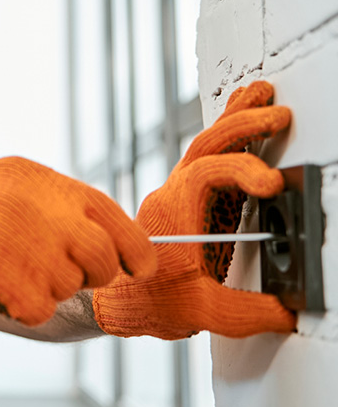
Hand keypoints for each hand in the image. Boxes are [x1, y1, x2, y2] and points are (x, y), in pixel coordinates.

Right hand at [0, 156, 155, 326]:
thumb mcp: (8, 192)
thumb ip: (58, 210)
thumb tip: (116, 246)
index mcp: (37, 180)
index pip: (110, 213)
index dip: (133, 247)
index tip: (139, 266)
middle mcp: (35, 207)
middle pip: (101, 256)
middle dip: (95, 273)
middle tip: (67, 273)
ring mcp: (22, 245)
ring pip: (71, 285)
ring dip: (48, 288)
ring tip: (6, 268)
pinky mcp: (7, 283)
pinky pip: (41, 308)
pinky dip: (23, 306)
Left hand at [93, 81, 296, 339]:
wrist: (119, 299)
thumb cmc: (149, 301)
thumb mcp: (199, 312)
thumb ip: (245, 311)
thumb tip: (288, 309)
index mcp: (173, 214)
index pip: (206, 175)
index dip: (240, 170)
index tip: (272, 183)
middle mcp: (174, 195)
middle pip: (204, 146)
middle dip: (241, 126)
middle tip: (278, 114)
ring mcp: (182, 195)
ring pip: (204, 146)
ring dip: (234, 120)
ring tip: (261, 93)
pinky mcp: (193, 202)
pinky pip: (210, 160)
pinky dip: (230, 138)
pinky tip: (248, 125)